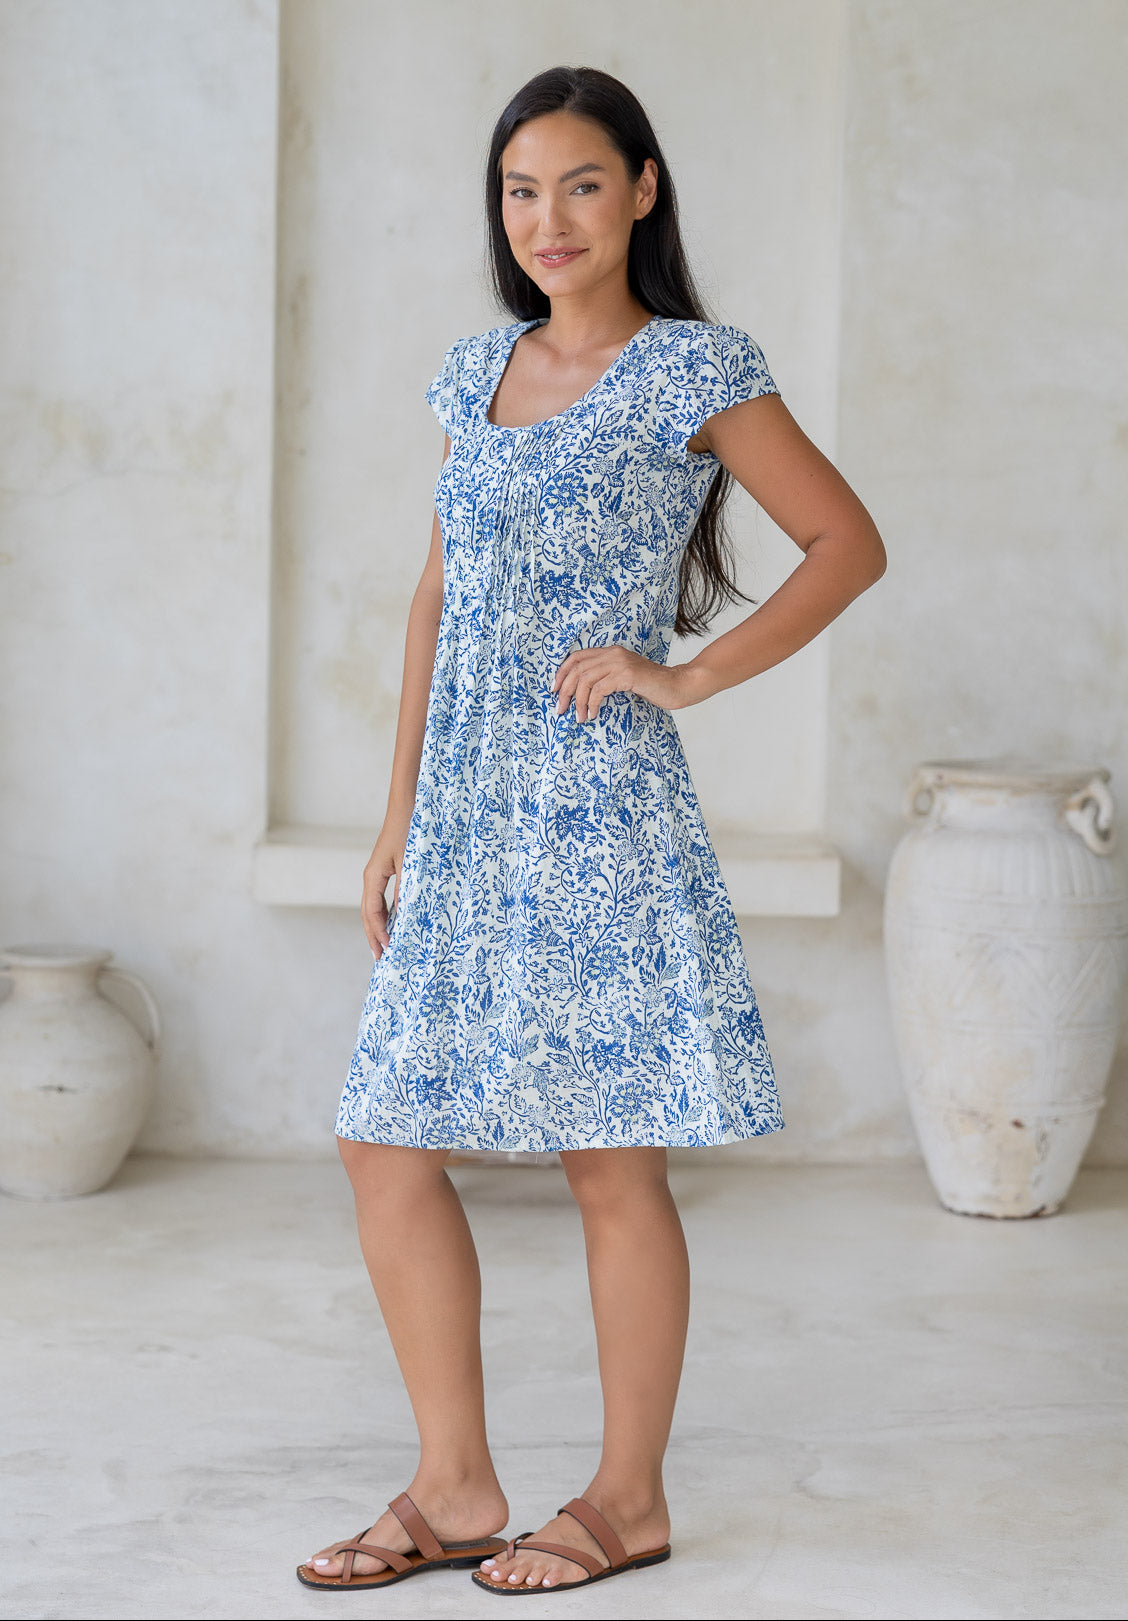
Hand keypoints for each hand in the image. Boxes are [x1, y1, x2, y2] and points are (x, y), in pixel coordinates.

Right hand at [361, 808, 409, 958]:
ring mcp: (376, 874)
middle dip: (373, 936)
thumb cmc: (409, 831)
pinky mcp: (385, 870)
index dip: (378, 932)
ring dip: (378, 927)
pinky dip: (384, 914)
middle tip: (381, 958)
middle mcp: (371, 877)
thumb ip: (406, 890)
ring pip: (373, 907)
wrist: (407, 806)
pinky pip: (380, 898)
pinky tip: (393, 922)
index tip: (388, 949)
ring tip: (384, 946)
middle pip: (368, 914)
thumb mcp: (410, 863)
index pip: (372, 913)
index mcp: (373, 877)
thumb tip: (405, 916)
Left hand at [551, 645, 703, 720]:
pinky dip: (592, 703)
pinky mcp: (627, 675)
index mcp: (610, 652)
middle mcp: (613, 653)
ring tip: (578, 717)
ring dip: (577, 701)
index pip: (576, 657)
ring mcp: (620, 663)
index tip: (554, 690)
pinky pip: (599, 689)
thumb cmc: (651, 686)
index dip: (561, 673)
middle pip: (577, 669)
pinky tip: (593, 714)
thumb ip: (605, 677)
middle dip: (564, 691)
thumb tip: (579, 692)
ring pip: (585, 679)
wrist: (677, 685)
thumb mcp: (623, 677)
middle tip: (560, 709)